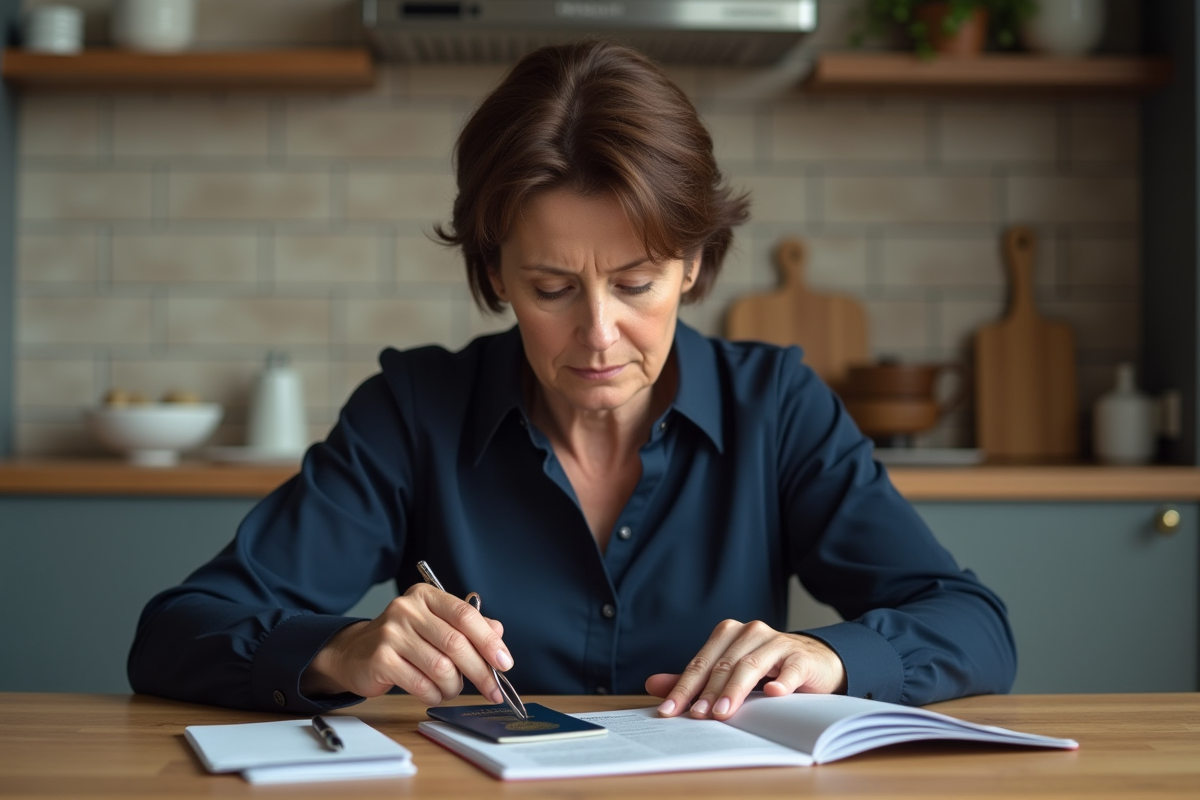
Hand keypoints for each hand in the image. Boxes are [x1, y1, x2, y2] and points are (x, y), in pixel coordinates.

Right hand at [300, 583, 512, 706]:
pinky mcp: (380, 660)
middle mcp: (407, 610)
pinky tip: (434, 693)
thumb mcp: (436, 625)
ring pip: (441, 668)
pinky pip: (421, 685)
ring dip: (454, 686)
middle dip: (480, 672)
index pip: (465, 616)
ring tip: (452, 688)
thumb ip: (468, 628)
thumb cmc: (404, 639)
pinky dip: (435, 695)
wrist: (355, 653)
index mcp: (426, 597)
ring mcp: (391, 634)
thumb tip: (498, 635)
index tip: (504, 662)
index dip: (489, 641)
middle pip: (456, 643)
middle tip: (493, 690)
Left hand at [645, 619, 846, 720]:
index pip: (700, 663)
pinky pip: (789, 669)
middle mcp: (751, 632)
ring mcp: (777, 643)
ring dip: (735, 690)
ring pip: (750, 665)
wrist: (813, 662)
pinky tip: (773, 693)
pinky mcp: (801, 657)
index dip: (683, 687)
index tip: (669, 711)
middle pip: (723, 664)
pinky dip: (781, 681)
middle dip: (707, 692)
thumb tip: (652, 685)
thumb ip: (694, 680)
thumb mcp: (727, 673)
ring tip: (723, 713)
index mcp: (728, 634)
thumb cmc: (765, 669)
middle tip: (697, 716)